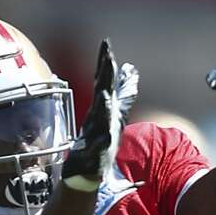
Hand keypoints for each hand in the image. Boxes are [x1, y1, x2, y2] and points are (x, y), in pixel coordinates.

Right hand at [63, 39, 138, 189]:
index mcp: (102, 109)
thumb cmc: (99, 140)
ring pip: (98, 120)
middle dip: (103, 77)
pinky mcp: (92, 154)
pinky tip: (106, 136)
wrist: (85, 171)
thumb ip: (124, 93)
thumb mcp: (115, 114)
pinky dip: (100, 141)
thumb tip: (131, 70)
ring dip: (102, 107)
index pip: (103, 82)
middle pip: (101, 94)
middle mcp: (96, 118)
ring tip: (105, 95)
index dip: (104, 63)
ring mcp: (93, 135)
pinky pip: (97, 148)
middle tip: (107, 58)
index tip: (106, 43)